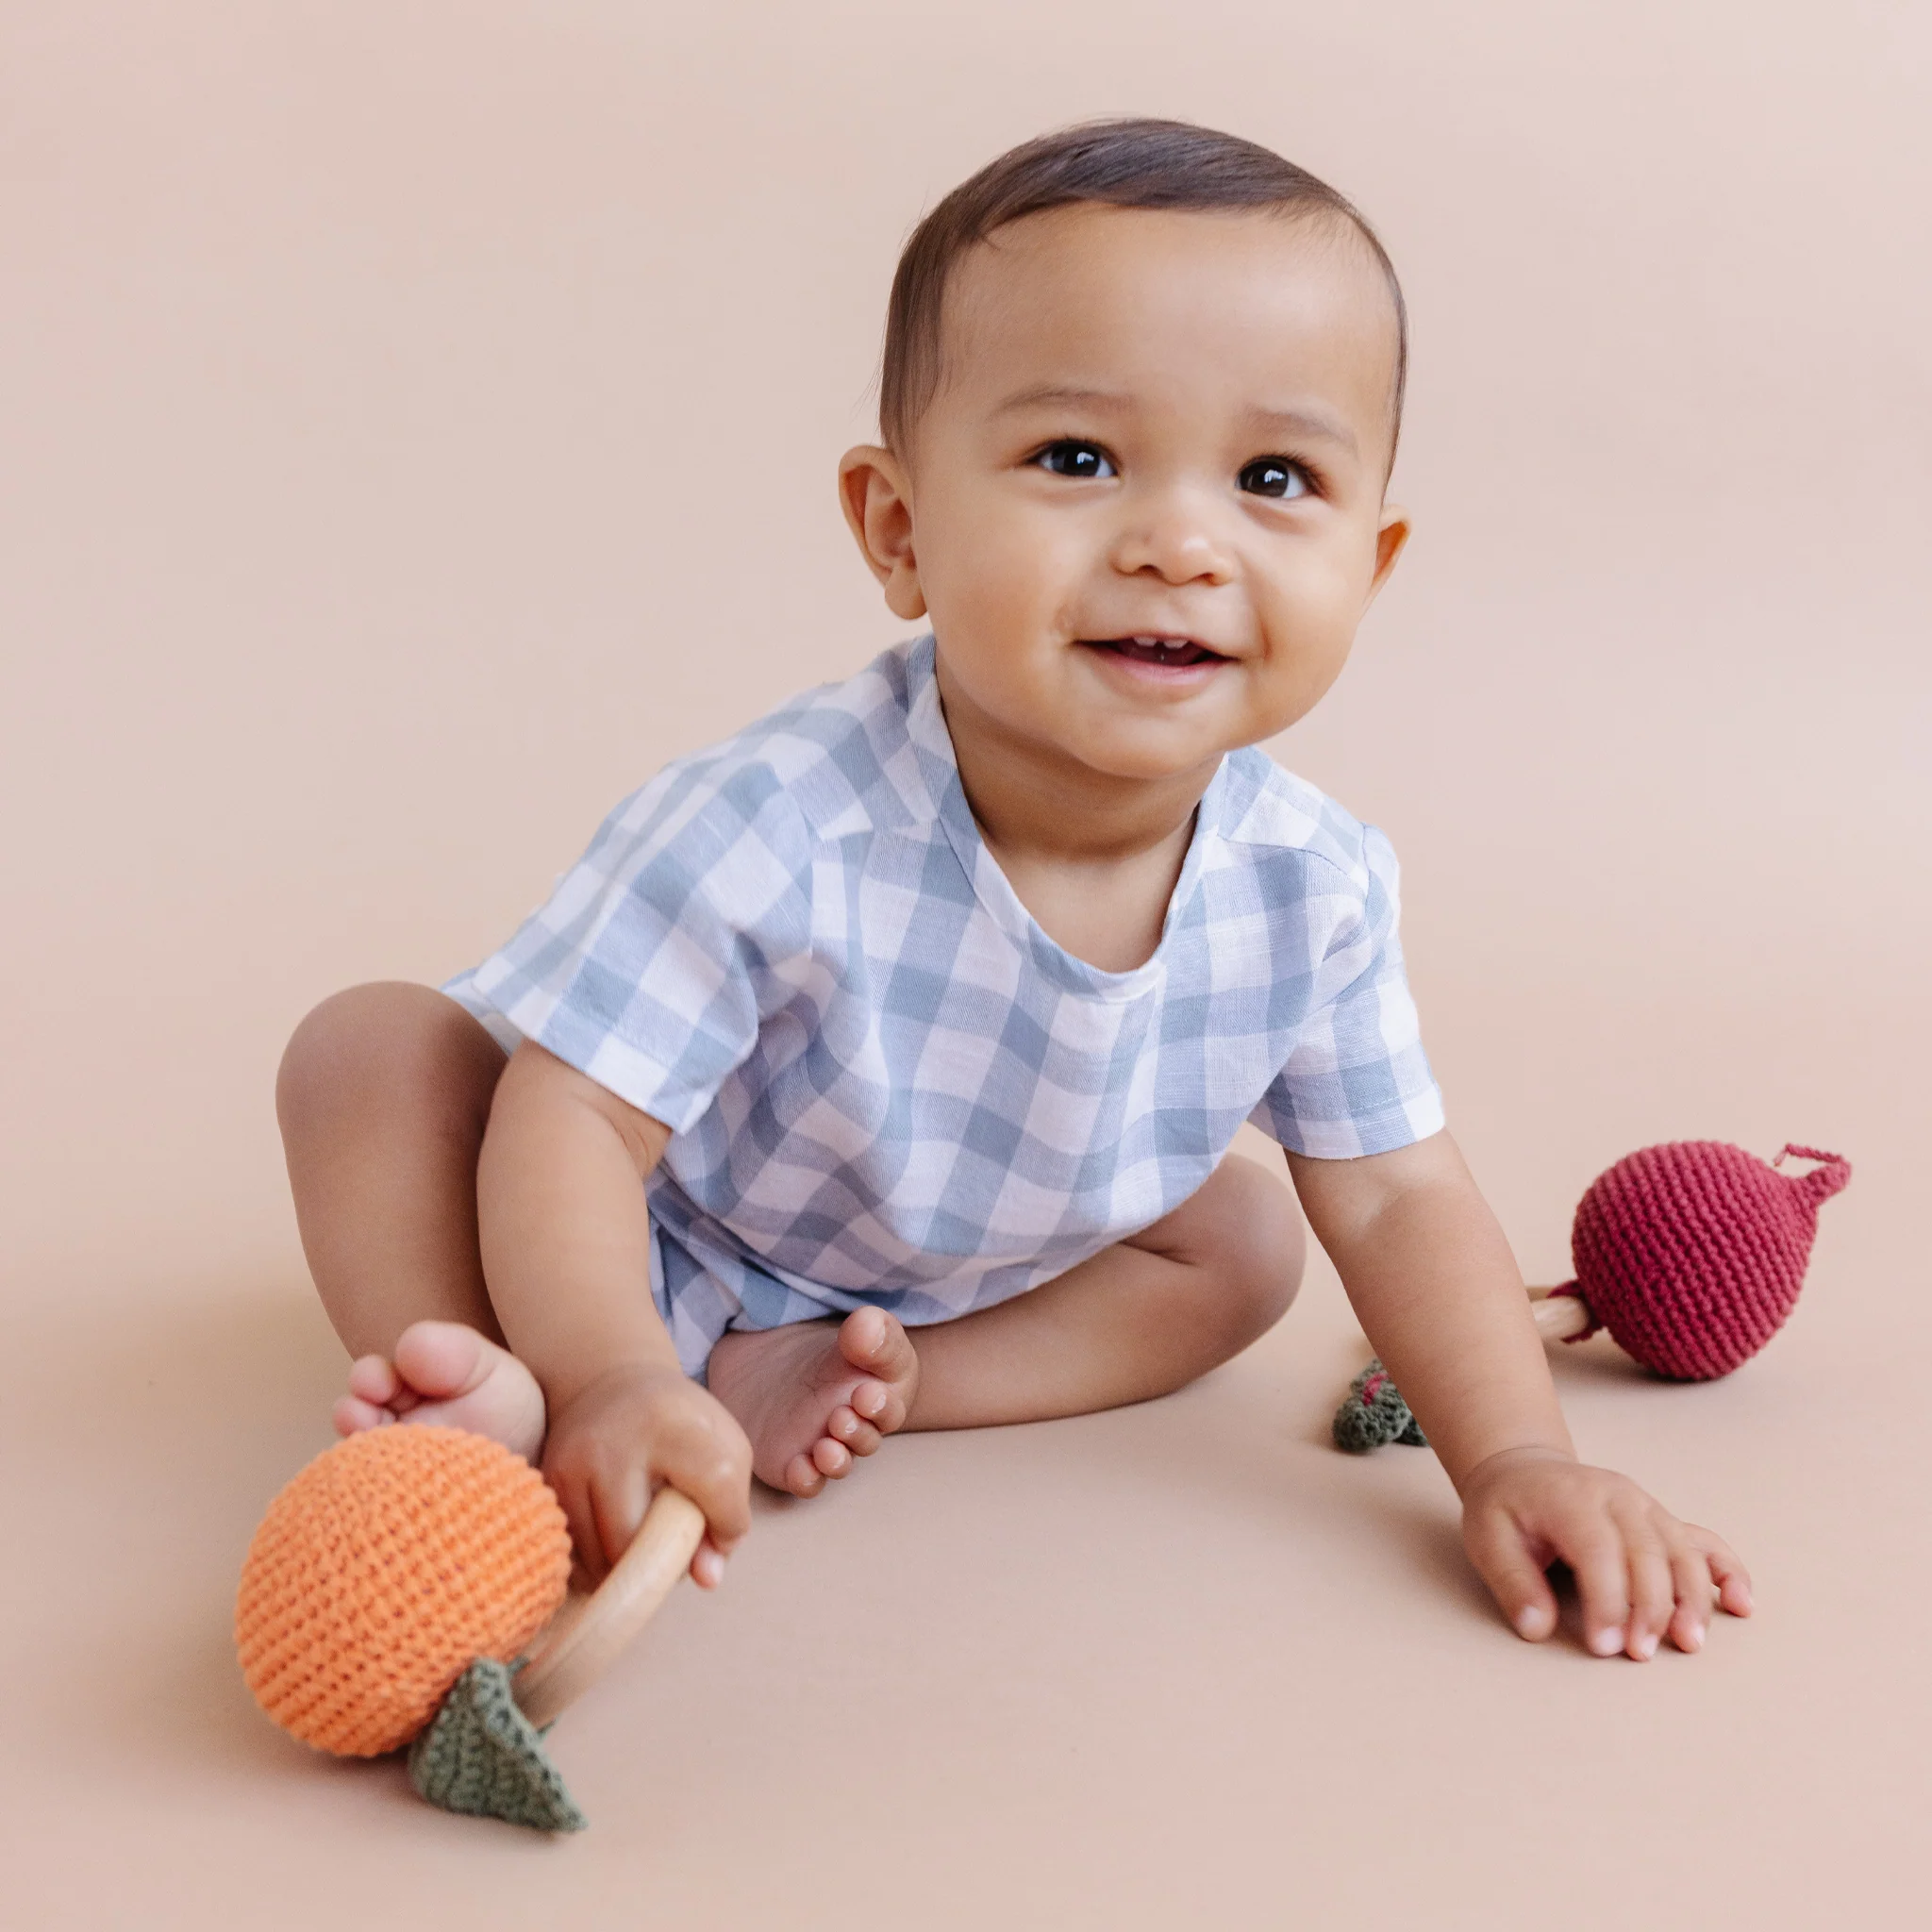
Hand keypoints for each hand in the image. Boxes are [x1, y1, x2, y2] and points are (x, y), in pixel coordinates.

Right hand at [541, 1362, 753, 1591]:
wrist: (610, 1382)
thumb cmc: (678, 1425)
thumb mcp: (722, 1449)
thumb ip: (729, 1515)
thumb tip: (707, 1579)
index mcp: (675, 1422)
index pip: (716, 1487)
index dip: (726, 1522)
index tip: (721, 1526)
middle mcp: (615, 1441)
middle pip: (639, 1540)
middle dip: (663, 1559)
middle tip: (674, 1541)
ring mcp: (573, 1462)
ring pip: (601, 1557)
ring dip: (628, 1566)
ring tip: (645, 1535)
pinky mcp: (548, 1482)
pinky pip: (574, 1554)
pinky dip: (599, 1560)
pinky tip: (614, 1535)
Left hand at [1460, 1446, 1752, 1658]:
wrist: (1524, 1467)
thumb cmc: (1505, 1507)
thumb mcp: (1486, 1537)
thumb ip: (1511, 1581)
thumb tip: (1537, 1629)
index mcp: (1570, 1499)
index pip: (1599, 1550)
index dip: (1607, 1601)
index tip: (1603, 1647)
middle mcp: (1616, 1497)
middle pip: (1648, 1552)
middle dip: (1649, 1608)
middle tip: (1640, 1654)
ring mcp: (1645, 1506)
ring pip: (1682, 1550)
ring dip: (1691, 1598)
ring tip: (1688, 1643)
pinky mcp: (1662, 1519)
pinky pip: (1704, 1541)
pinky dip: (1727, 1571)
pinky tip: (1741, 1604)